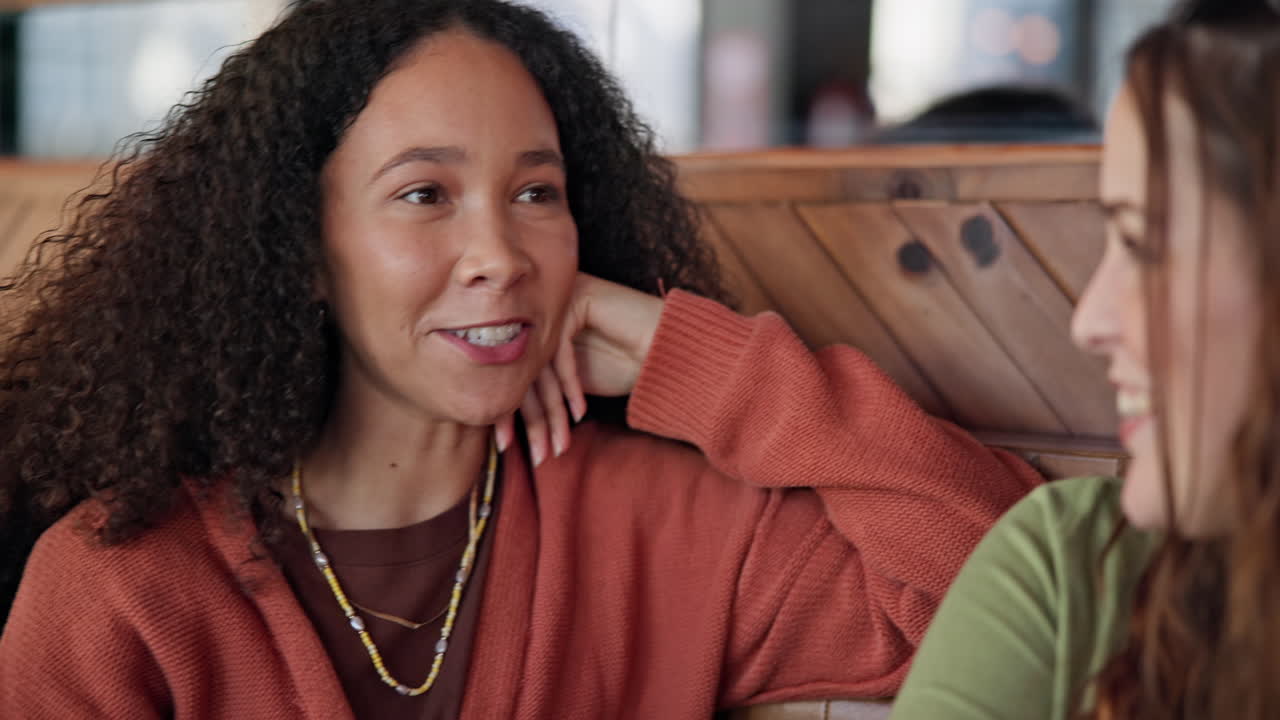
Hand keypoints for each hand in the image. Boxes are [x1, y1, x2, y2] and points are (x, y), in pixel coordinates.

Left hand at [495, 273, 664, 465]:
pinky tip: (579, 413)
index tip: (506, 447)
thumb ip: (539, 389)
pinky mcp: (576, 299)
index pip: (511, 372)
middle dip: (532, 420)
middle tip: (535, 454)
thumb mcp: (570, 384)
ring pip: (542, 364)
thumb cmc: (622, 367)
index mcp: (530, 327)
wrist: (670, 349)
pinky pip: (563, 351)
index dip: (509, 414)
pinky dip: (572, 386)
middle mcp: (539, 309)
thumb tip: (498, 420)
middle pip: (524, 369)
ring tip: (558, 445)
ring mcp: (556, 301)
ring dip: (553, 412)